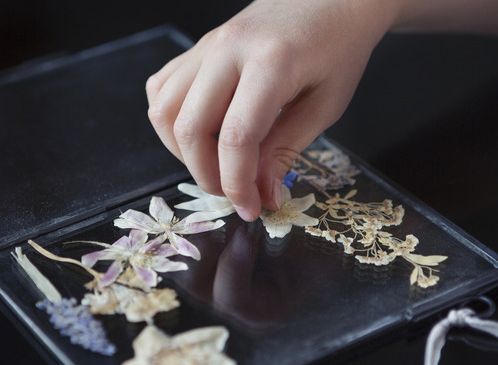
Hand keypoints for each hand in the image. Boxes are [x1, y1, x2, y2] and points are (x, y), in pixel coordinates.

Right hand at [146, 0, 397, 220]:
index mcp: (271, 62)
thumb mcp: (325, 106)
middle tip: (232, 192)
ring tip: (213, 165)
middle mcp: (228, 49)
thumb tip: (260, 196)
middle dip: (206, 175)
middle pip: (189, 127)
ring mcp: (204, 45)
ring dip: (181, 151)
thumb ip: (285, 150)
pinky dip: (170, 121)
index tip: (250, 209)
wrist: (330, 0)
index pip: (236, 137)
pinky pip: (160, 89)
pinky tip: (198, 133)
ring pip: (163, 110)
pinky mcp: (194, 48)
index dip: (238, 184)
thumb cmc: (337, 50)